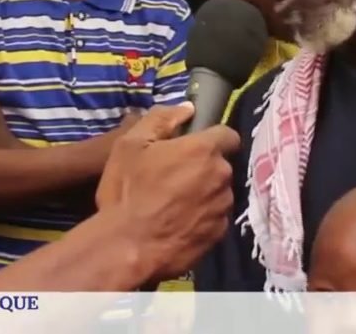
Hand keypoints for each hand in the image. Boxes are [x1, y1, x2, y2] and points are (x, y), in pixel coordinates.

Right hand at [96, 103, 240, 283]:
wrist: (128, 248)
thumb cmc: (127, 191)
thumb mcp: (130, 145)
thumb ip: (161, 119)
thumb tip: (188, 109)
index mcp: (203, 150)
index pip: (228, 135)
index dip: (213, 138)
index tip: (194, 147)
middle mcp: (222, 176)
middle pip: (221, 165)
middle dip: (203, 168)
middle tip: (174, 178)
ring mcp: (223, 207)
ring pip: (219, 192)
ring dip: (204, 193)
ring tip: (174, 204)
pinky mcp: (219, 234)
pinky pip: (215, 218)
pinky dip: (202, 218)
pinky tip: (179, 224)